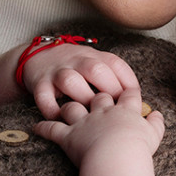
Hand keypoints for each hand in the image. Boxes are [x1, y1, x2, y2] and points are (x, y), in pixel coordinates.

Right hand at [23, 45, 139, 118]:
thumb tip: (138, 104)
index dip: (128, 83)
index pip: (116, 65)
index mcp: (95, 56)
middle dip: (109, 90)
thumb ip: (114, 78)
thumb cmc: (75, 66)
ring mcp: (58, 71)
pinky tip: (61, 120)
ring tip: (89, 117)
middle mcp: (77, 61)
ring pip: (70, 80)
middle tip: (116, 114)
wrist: (38, 55)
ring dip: (81, 98)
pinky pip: (43, 96)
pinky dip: (51, 110)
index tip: (135, 102)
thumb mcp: (95, 63)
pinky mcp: (39, 83)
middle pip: (95, 69)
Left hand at [31, 88, 164, 164]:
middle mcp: (102, 111)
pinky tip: (37, 127)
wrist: (117, 157)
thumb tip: (158, 114)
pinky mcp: (68, 136)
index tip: (128, 91)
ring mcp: (83, 122)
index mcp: (124, 110)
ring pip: (72, 107)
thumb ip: (157, 123)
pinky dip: (43, 128)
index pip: (127, 94)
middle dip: (96, 94)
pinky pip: (52, 130)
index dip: (128, 91)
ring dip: (68, 107)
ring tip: (64, 107)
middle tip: (95, 95)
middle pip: (98, 96)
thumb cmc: (138, 148)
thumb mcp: (154, 135)